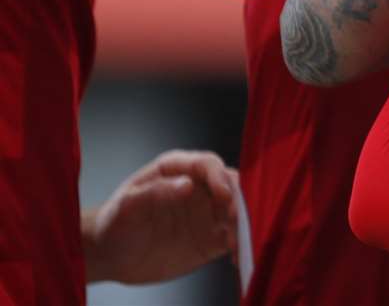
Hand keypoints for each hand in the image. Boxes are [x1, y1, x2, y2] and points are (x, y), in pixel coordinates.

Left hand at [83, 150, 239, 284]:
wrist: (111, 256)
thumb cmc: (113, 224)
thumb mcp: (126, 206)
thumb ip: (153, 192)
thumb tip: (186, 184)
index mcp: (177, 170)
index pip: (207, 165)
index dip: (219, 177)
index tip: (223, 195)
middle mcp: (198, 188)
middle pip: (231, 186)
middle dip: (239, 200)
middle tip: (237, 219)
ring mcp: (207, 213)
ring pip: (238, 211)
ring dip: (244, 224)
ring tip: (237, 242)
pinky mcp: (212, 238)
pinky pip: (234, 237)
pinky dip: (242, 245)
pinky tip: (239, 255)